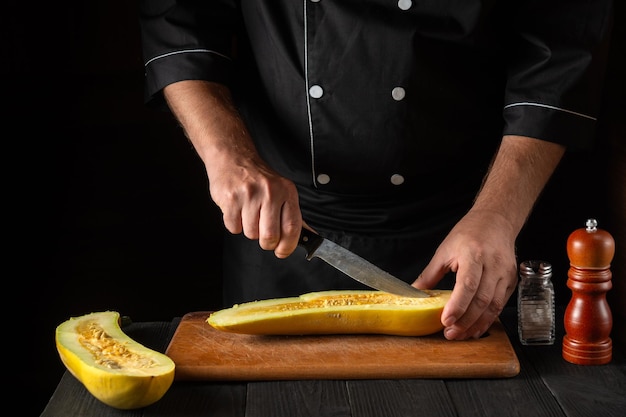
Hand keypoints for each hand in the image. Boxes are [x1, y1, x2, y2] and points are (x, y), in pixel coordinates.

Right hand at [163, 80, 302, 257]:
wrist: (233, 157)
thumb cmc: (259, 179)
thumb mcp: (282, 190)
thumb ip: (292, 214)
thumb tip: (309, 235)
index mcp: (286, 192)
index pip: (292, 227)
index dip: (287, 246)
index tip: (282, 252)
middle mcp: (270, 192)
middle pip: (270, 236)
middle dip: (266, 242)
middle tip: (263, 235)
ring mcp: (249, 195)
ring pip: (250, 234)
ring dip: (249, 230)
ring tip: (248, 213)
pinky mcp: (230, 199)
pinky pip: (233, 228)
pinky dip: (234, 224)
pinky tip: (237, 209)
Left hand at [413, 209, 517, 339]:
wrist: (496, 220)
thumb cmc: (469, 232)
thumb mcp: (445, 250)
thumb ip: (430, 274)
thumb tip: (414, 292)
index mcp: (473, 254)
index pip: (468, 284)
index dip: (458, 305)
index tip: (446, 321)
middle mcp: (493, 264)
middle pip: (482, 299)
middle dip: (465, 320)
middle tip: (450, 333)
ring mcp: (505, 273)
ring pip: (493, 306)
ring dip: (477, 324)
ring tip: (461, 335)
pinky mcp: (511, 281)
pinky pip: (500, 304)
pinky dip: (488, 319)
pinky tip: (475, 327)